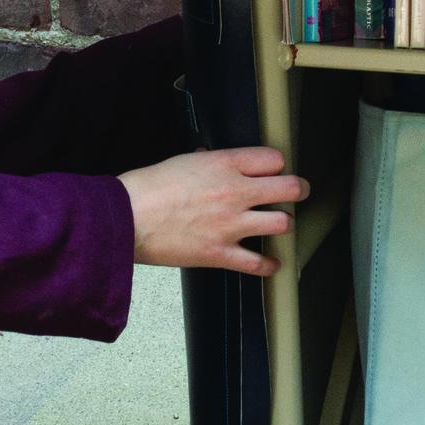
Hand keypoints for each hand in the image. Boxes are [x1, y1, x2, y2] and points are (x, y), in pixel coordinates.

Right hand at [119, 147, 308, 277]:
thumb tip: (220, 167)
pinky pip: (258, 263)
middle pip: (290, 188)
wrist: (126, 218)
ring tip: (279, 224)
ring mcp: (231, 225)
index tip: (276, 170)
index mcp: (224, 164)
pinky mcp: (221, 254)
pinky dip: (269, 265)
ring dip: (283, 224)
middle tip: (297, 192)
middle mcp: (235, 192)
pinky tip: (271, 263)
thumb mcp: (183, 162)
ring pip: (283, 223)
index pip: (274, 158)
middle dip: (298, 190)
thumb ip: (210, 164)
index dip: (278, 164)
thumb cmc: (147, 189)